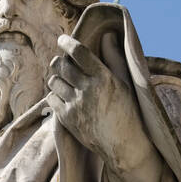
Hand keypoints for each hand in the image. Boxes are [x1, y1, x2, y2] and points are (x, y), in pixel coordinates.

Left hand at [47, 33, 152, 177]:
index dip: (67, 42)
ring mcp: (75, 106)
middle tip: (63, 63)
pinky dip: (56, 95)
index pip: (79, 53)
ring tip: (65, 81)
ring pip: (53, 81)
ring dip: (57, 78)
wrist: (123, 145)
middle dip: (59, 61)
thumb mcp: (126, 84)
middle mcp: (88, 90)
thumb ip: (114, 58)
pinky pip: (51, 98)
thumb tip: (107, 35)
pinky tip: (66, 97)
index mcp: (104, 79)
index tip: (62, 39)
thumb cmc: (129, 112)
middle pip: (61, 65)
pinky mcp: (67, 119)